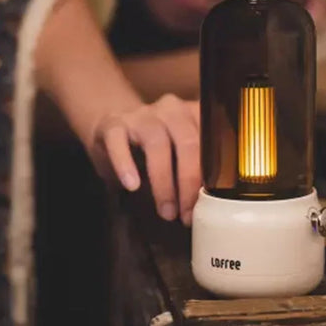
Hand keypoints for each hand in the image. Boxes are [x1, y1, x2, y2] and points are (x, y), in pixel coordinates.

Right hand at [88, 94, 200, 225]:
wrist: (113, 125)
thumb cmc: (154, 147)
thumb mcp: (179, 154)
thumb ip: (195, 170)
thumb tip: (207, 206)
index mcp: (194, 116)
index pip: (212, 142)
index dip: (213, 176)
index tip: (209, 204)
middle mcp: (172, 110)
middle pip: (188, 142)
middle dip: (189, 181)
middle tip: (187, 214)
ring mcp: (142, 115)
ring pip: (157, 143)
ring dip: (163, 181)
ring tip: (166, 210)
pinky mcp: (113, 124)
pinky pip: (119, 141)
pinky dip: (125, 164)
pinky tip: (132, 185)